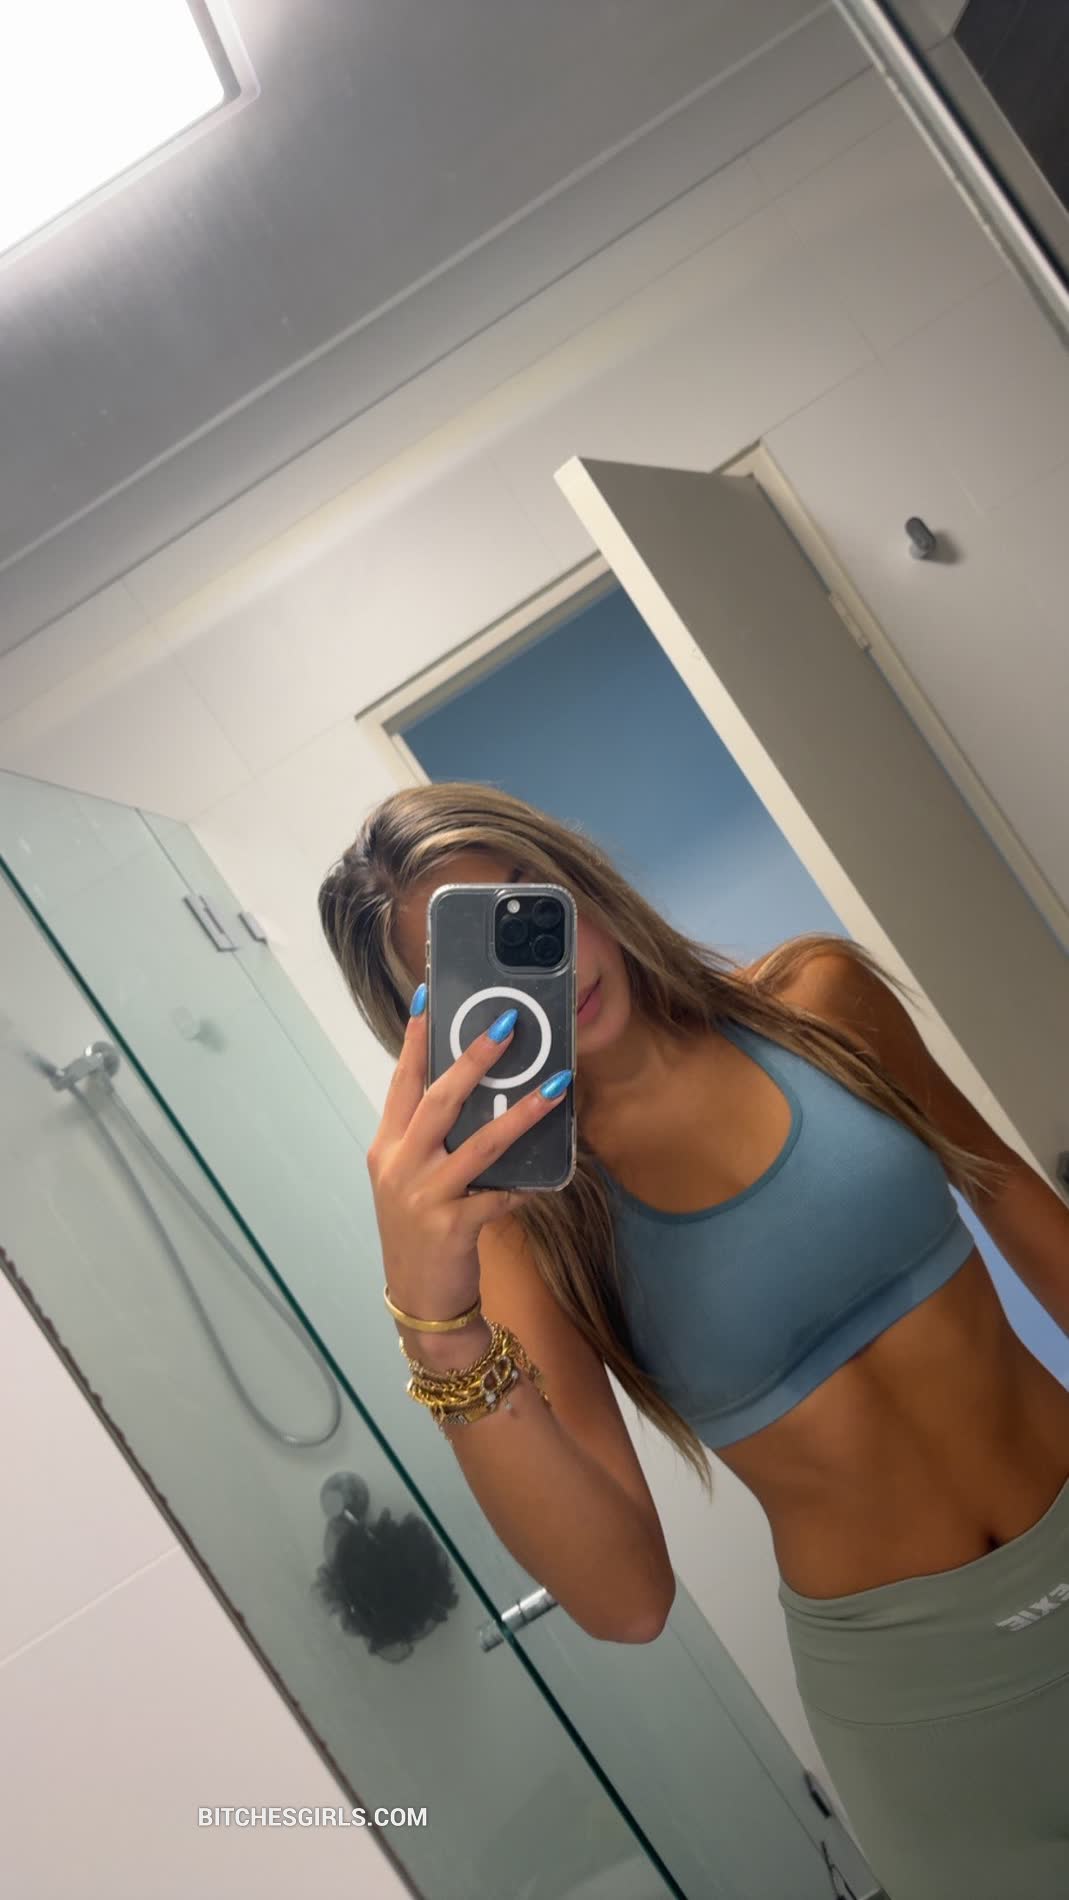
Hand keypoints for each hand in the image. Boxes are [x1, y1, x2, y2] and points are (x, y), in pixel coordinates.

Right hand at [367, 992, 568, 1332]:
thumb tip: (472, 1093)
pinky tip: (550, 1176)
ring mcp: (424, 1196)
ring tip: (556, 1084)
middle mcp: (400, 1165)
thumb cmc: (419, 1233)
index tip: (427, 999)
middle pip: (439, 1100)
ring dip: (522, 1112)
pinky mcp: (452, 1227)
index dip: (415, 1040)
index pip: (402, 1083)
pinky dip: (525, 1184)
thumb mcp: (410, 1181)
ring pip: (479, 1143)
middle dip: (474, 1058)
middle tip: (507, 1025)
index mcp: (387, 1147)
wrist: (418, 1302)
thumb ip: (429, 1141)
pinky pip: (500, 1195)